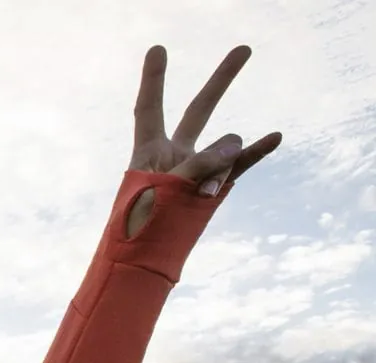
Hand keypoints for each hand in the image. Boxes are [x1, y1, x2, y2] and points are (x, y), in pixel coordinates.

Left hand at [124, 46, 280, 234]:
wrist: (144, 261)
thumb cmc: (139, 226)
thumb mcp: (163, 189)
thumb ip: (199, 164)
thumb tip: (237, 145)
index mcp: (149, 151)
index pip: (150, 108)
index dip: (154, 79)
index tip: (158, 49)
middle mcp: (176, 153)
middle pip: (200, 109)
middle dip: (222, 80)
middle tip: (245, 49)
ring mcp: (200, 168)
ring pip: (224, 148)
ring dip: (220, 167)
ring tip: (204, 193)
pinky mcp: (217, 185)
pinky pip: (242, 163)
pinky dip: (258, 151)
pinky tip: (275, 136)